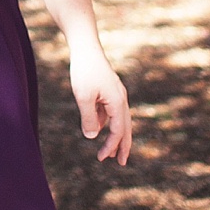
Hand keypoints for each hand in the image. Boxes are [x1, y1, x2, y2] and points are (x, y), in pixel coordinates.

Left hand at [70, 49, 132, 165]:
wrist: (85, 47)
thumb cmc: (84, 71)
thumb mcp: (83, 96)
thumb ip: (89, 118)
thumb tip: (92, 136)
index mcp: (118, 102)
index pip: (118, 130)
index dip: (111, 146)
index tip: (101, 158)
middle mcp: (120, 99)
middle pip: (125, 127)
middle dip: (122, 146)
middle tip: (120, 163)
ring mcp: (116, 93)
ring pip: (119, 119)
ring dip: (115, 135)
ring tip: (109, 151)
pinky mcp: (108, 89)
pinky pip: (110, 111)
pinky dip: (106, 122)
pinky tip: (98, 128)